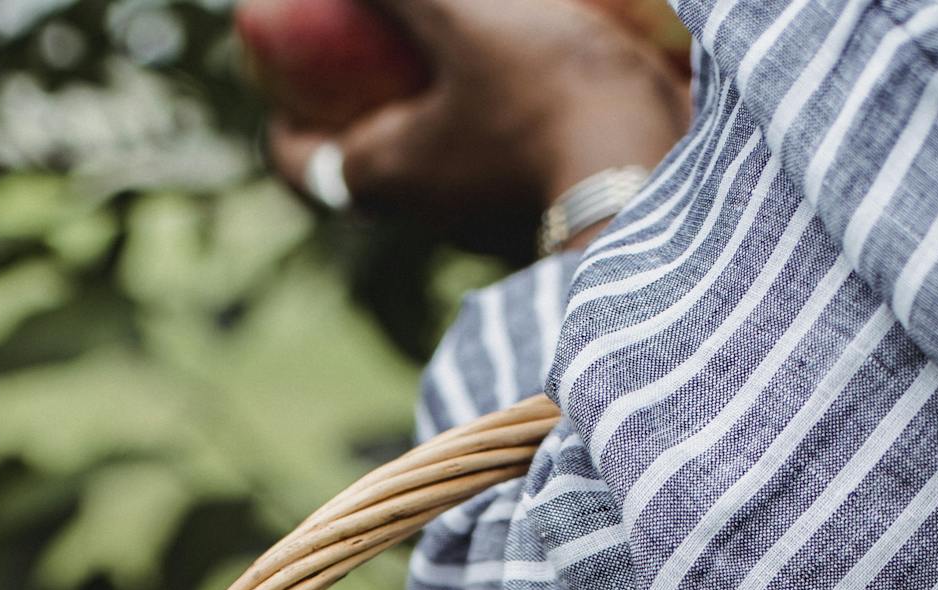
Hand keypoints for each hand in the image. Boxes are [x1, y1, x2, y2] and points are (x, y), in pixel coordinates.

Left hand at [269, 0, 691, 257]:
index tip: (281, 81)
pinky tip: (518, 61)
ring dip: (428, 112)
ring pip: (435, 162)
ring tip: (442, 46)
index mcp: (383, 180)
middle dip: (356, 110)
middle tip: (360, 55)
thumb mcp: (464, 21)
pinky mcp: (542, 209)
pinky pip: (497, 159)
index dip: (282, 124)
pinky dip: (490, 118)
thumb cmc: (547, 106)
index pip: (299, 165)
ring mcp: (484, 221)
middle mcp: (425, 216)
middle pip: (364, 162)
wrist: (656, 184)